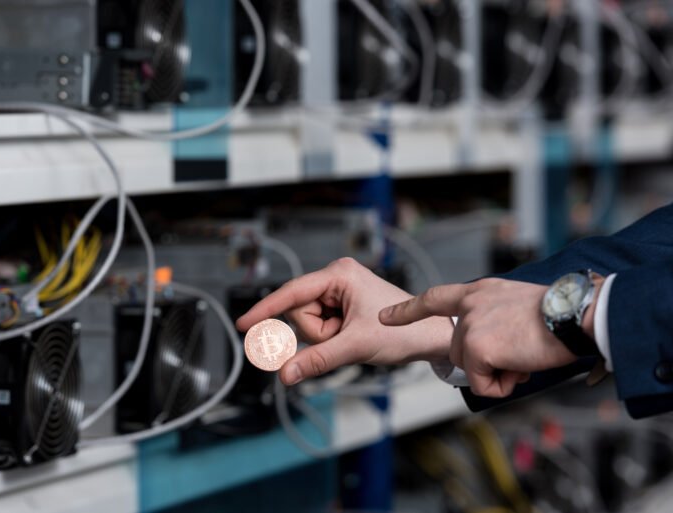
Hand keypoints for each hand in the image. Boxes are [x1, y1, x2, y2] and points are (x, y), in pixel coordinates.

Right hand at [236, 258, 453, 385]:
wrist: (430, 336)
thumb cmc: (401, 332)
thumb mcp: (355, 346)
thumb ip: (317, 359)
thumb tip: (286, 374)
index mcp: (339, 274)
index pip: (292, 293)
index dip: (266, 310)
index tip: (242, 324)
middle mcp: (336, 278)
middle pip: (299, 312)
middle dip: (317, 332)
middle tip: (344, 338)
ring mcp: (338, 292)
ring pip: (308, 323)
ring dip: (326, 337)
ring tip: (352, 337)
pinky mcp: (341, 306)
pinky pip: (320, 327)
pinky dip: (331, 338)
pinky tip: (351, 337)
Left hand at [379, 278, 577, 397]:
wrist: (575, 314)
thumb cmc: (557, 313)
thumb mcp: (515, 305)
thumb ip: (492, 318)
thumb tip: (490, 349)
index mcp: (479, 292)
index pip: (434, 298)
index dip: (408, 310)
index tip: (385, 316)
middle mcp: (469, 306)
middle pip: (457, 350)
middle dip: (484, 362)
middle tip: (519, 353)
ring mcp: (470, 326)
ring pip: (468, 368)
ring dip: (496, 373)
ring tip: (523, 355)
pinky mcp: (476, 348)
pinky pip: (480, 384)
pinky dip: (500, 386)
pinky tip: (521, 367)